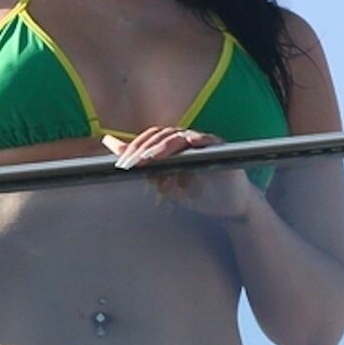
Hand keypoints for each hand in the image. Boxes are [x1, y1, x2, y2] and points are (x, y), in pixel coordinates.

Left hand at [102, 127, 257, 220]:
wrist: (228, 207)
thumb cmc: (197, 193)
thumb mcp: (165, 183)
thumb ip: (144, 166)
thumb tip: (115, 149)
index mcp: (172, 146)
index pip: (150, 139)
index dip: (136, 148)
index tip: (122, 163)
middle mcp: (186, 140)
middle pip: (162, 136)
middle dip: (146, 149)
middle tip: (134, 162)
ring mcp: (203, 142)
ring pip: (180, 138)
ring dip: (165, 147)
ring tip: (152, 158)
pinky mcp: (220, 148)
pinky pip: (208, 140)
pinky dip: (198, 141)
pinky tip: (190, 143)